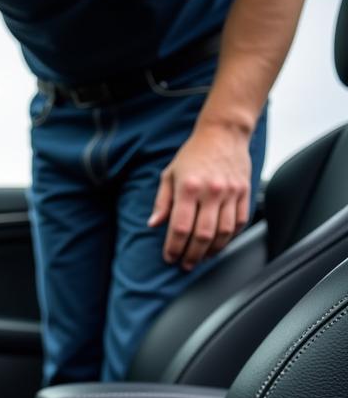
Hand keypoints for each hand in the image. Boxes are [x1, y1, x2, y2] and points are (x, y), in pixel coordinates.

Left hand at [148, 122, 252, 270]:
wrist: (223, 133)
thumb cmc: (192, 155)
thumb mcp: (169, 175)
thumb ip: (162, 202)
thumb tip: (153, 224)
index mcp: (188, 188)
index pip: (180, 227)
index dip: (174, 247)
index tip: (170, 258)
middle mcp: (211, 191)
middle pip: (202, 235)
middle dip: (192, 255)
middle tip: (185, 264)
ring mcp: (231, 192)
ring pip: (223, 232)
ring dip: (211, 251)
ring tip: (201, 258)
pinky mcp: (244, 192)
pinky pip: (239, 222)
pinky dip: (229, 237)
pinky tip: (218, 244)